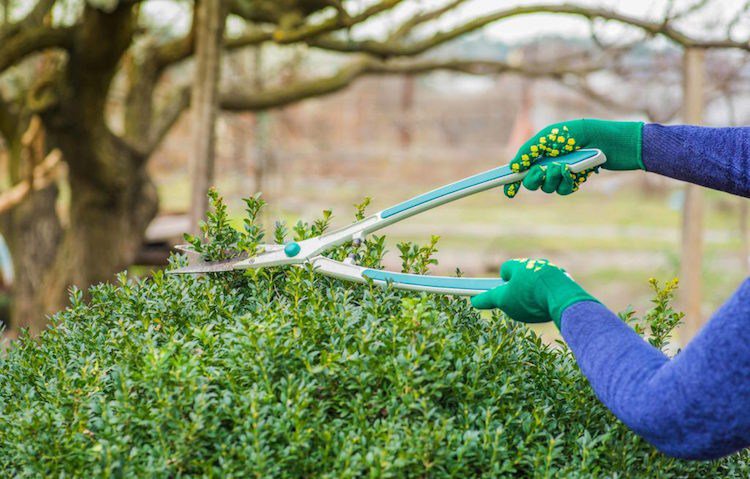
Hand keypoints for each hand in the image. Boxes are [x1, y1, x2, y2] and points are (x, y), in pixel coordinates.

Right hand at [470, 259, 597, 328]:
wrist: (562, 298)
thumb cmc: (528, 297)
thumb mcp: (504, 300)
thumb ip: (488, 299)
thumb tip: (474, 300)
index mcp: (519, 265)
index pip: (506, 269)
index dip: (502, 281)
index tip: (503, 293)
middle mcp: (536, 264)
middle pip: (523, 274)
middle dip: (520, 287)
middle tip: (519, 302)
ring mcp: (552, 271)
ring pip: (539, 280)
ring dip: (536, 290)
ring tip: (537, 306)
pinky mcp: (566, 281)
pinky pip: (554, 287)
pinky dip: (550, 295)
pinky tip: (550, 307)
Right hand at [504, 119, 643, 197]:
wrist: (610, 142)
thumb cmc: (580, 133)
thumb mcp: (550, 136)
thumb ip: (529, 150)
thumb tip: (513, 167)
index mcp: (539, 152)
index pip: (520, 169)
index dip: (511, 180)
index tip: (507, 190)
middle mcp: (548, 163)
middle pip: (531, 182)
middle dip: (535, 179)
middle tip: (543, 171)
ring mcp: (561, 173)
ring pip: (547, 187)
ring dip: (554, 179)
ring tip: (566, 167)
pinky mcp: (574, 180)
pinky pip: (564, 190)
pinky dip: (568, 182)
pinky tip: (576, 173)